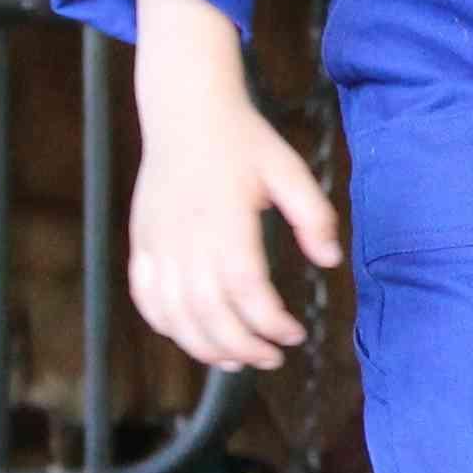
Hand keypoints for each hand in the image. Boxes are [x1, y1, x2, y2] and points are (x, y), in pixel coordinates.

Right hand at [128, 0, 345, 370]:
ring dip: (205, 348)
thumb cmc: (243, 141)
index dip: (270, 323)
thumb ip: (314, 216)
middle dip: (243, 347)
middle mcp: (187, 237)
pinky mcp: (142, 242)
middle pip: (209, 313)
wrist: (186, 111)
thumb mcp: (290, 170)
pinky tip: (192, 336)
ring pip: (175, 314)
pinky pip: (146, 297)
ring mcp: (159, 242)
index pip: (246, 290)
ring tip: (237, 360)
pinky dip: (166, 325)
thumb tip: (330, 261)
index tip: (295, 333)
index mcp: (227, 220)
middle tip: (272, 357)